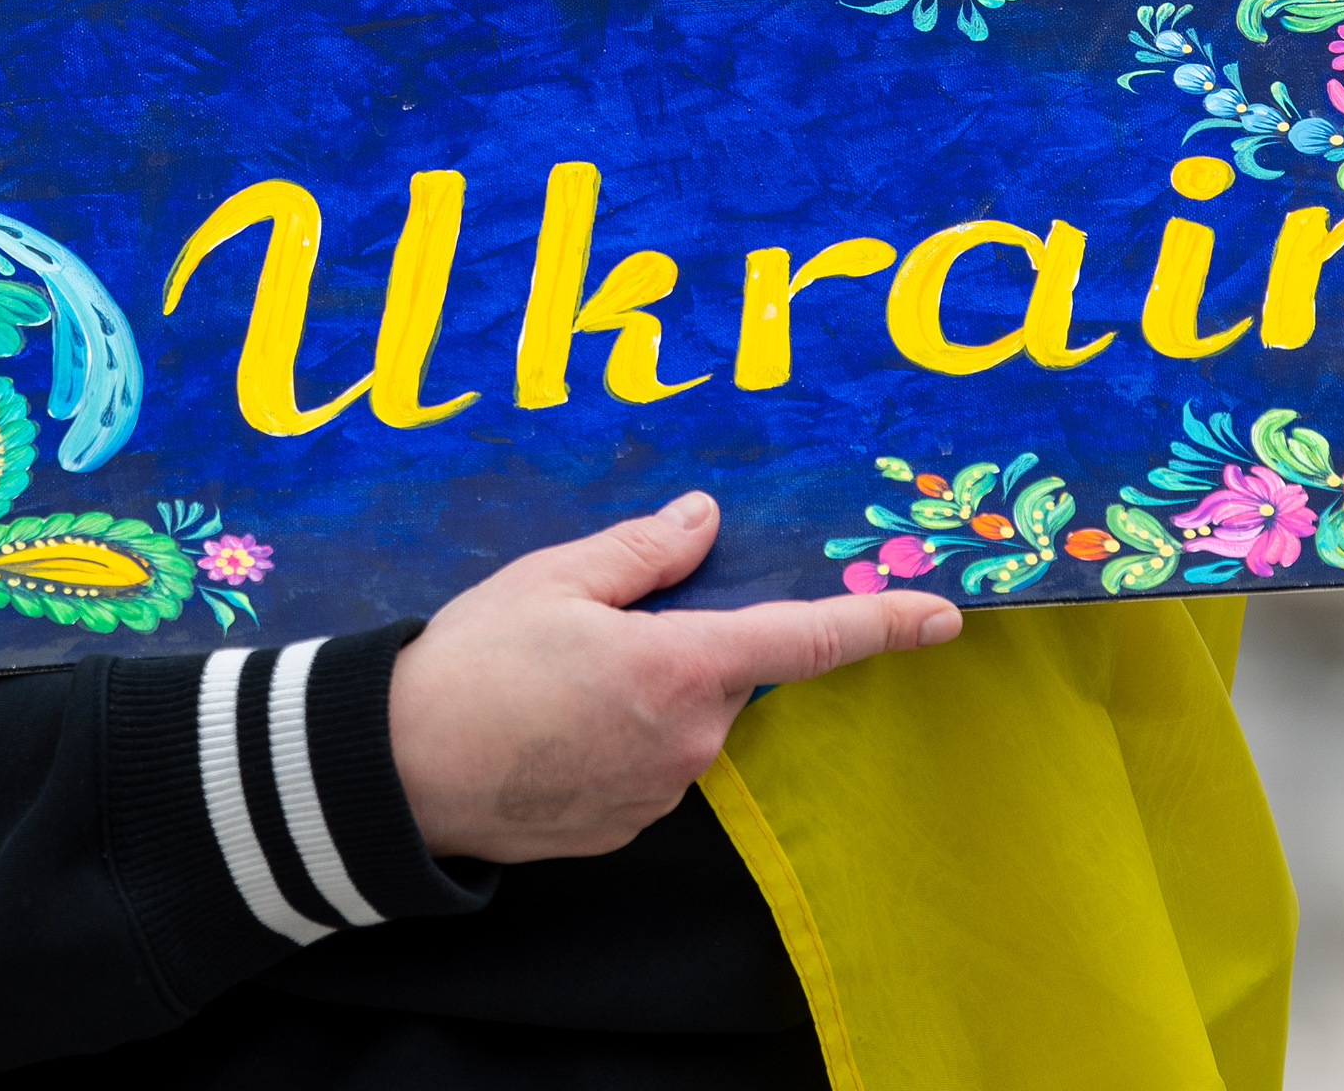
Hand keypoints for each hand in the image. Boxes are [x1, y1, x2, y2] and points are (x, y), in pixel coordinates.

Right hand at [386, 491, 959, 863]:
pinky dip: (617, 736)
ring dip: (646, 691)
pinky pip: (649, 765)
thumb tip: (705, 517)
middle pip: (727, 674)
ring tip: (552, 677)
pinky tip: (549, 723)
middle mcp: (691, 740)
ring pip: (686, 720)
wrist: (399, 773)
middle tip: (597, 624)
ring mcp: (660, 791)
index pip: (806, 640)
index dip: (882, 625)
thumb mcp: (555, 578)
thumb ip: (644, 550)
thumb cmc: (471, 664)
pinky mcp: (626, 826)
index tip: (943, 614)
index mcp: (683, 667)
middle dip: (686, 643)